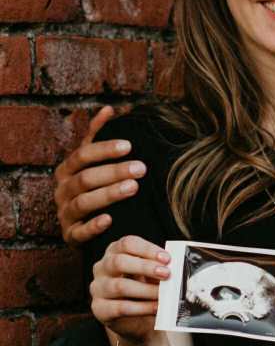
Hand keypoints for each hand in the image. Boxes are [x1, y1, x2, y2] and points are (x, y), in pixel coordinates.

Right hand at [55, 106, 145, 244]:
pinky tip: (110, 219)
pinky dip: (93, 226)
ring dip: (109, 194)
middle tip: (141, 168)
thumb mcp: (93, 161)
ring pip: (84, 202)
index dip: (105, 149)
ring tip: (134, 187)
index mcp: (67, 169)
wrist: (84, 226)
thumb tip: (108, 108)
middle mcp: (62, 190)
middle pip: (86, 178)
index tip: (130, 145)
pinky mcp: (70, 236)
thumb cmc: (93, 187)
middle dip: (114, 172)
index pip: (83, 155)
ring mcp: (65, 214)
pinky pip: (79, 232)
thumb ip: (98, 136)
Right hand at [90, 235, 170, 343]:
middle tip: (166, 274)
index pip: (127, 243)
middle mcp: (102, 267)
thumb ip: (158, 267)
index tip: (166, 259)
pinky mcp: (99, 309)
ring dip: (146, 290)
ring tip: (163, 294)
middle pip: (119, 262)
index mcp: (115, 252)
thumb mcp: (150, 274)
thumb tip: (174, 266)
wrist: (135, 318)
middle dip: (145, 267)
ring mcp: (98, 288)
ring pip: (120, 286)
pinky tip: (156, 308)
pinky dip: (142, 308)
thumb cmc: (143, 288)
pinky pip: (120, 307)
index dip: (147, 249)